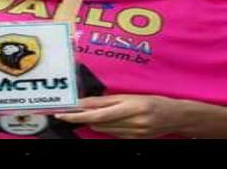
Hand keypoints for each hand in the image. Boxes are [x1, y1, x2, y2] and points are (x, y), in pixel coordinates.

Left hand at [55, 95, 188, 138]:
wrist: (175, 117)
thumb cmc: (152, 101)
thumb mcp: (129, 96)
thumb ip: (105, 100)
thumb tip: (85, 103)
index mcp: (130, 108)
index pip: (97, 114)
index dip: (77, 115)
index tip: (63, 113)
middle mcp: (131, 123)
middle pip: (97, 123)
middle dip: (82, 117)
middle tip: (68, 111)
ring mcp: (133, 135)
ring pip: (102, 130)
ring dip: (92, 122)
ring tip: (87, 113)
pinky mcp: (133, 141)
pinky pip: (112, 134)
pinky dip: (104, 127)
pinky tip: (104, 120)